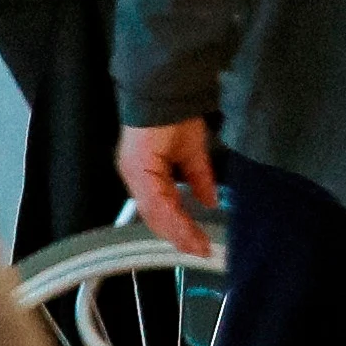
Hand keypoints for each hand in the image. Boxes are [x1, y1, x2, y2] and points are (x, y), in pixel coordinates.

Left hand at [119, 117, 218, 256]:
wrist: (169, 95)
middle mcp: (136, 178)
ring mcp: (135, 174)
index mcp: (146, 175)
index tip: (197, 243)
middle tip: (199, 250)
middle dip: (178, 235)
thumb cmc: (176, 119)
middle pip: (155, 215)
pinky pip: (156, 200)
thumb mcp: (192, 155)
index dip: (178, 226)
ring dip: (178, 230)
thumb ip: (199, 180)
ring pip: (155, 212)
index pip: (160, 208)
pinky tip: (186, 228)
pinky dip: (173, 216)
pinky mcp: (138, 170)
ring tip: (196, 245)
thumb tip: (210, 201)